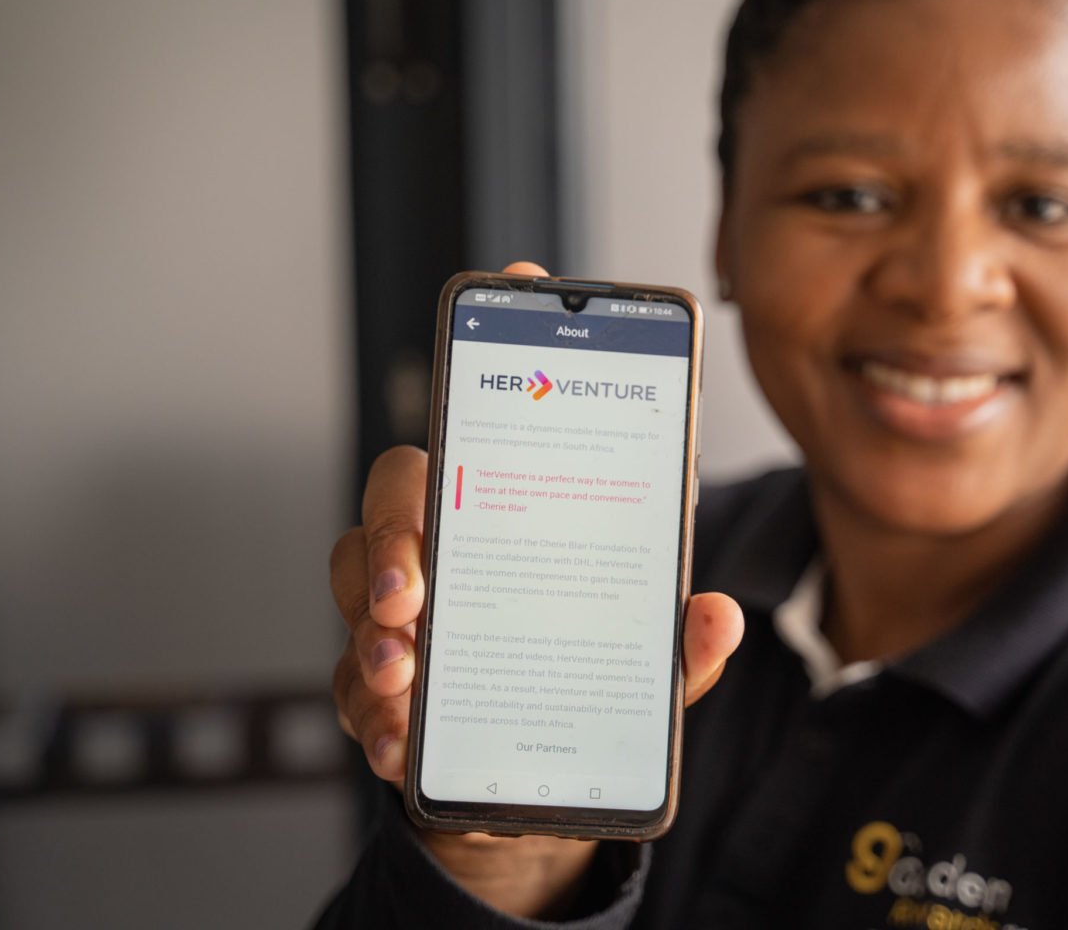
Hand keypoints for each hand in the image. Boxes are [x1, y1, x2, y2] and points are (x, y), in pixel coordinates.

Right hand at [328, 261, 743, 917]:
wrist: (535, 788)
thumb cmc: (581, 688)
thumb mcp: (645, 666)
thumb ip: (678, 644)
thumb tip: (715, 615)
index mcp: (522, 514)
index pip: (503, 413)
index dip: (510, 339)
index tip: (524, 279)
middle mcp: (455, 543)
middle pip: (404, 487)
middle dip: (397, 527)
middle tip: (414, 587)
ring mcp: (407, 608)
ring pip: (356, 578)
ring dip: (372, 625)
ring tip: (406, 673)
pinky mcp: (380, 681)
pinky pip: (352, 678)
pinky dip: (373, 711)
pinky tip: (400, 738)